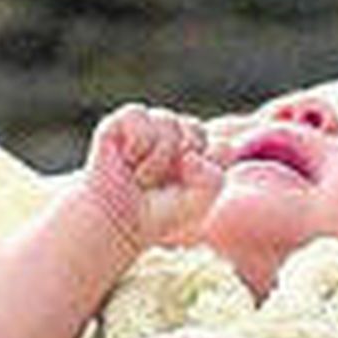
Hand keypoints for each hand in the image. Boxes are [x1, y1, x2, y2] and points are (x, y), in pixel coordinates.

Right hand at [84, 104, 221, 252]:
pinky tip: (127, 160)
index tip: (188, 186)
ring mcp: (145, 126)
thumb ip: (213, 178)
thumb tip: (188, 154)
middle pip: (195, 128)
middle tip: (162, 181)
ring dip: (156, 158)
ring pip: (167, 121)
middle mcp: (171, 133)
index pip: (220, 142)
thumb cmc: (157, 212)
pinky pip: (139, 115)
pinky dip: (136, 143)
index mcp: (193, 149)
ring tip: (142, 175)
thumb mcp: (200, 201)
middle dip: (181, 159)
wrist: (118, 221)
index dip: (206, 163)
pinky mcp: (117, 124)